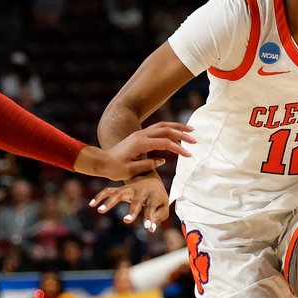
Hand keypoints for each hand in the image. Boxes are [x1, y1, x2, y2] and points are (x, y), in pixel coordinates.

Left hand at [74, 121, 194, 181]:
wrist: (102, 162)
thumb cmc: (115, 169)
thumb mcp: (131, 171)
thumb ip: (147, 164)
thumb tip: (162, 160)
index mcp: (140, 144)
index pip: (164, 143)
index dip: (178, 148)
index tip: (188, 155)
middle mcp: (141, 135)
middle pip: (166, 130)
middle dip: (182, 134)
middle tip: (195, 140)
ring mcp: (140, 134)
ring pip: (162, 126)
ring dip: (177, 127)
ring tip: (190, 130)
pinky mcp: (140, 136)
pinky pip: (158, 128)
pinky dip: (169, 129)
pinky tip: (177, 132)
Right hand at [89, 173, 171, 231]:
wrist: (150, 179)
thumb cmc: (158, 198)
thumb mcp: (163, 206)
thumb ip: (158, 218)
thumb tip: (150, 229)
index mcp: (153, 195)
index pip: (151, 207)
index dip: (149, 217)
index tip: (147, 227)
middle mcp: (140, 191)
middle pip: (136, 201)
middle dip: (132, 211)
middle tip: (126, 221)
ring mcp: (129, 188)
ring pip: (118, 193)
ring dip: (109, 201)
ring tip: (100, 211)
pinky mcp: (120, 189)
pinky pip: (108, 191)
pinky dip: (100, 196)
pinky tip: (92, 204)